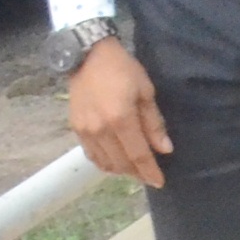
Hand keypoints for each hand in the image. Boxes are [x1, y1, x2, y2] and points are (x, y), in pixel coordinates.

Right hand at [67, 38, 169, 187]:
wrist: (87, 57)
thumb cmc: (123, 70)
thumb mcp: (146, 92)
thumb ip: (154, 123)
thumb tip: (164, 149)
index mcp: (120, 120)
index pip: (138, 155)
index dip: (149, 171)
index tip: (160, 182)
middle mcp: (99, 130)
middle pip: (120, 163)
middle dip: (137, 173)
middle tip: (150, 176)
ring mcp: (84, 131)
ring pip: (104, 163)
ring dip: (121, 170)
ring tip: (135, 170)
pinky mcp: (75, 129)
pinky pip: (91, 155)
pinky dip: (105, 162)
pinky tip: (116, 161)